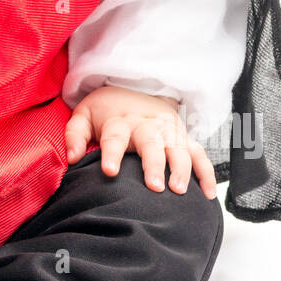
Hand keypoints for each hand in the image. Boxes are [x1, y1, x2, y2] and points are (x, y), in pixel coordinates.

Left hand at [64, 84, 216, 198]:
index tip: (109, 171)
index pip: (114, 138)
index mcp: (120, 121)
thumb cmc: (107, 110)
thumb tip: (72, 157)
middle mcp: (146, 125)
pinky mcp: (183, 137)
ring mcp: (168, 131)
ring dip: (181, 169)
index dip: (111, 154)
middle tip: (155, 187)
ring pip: (178, 149)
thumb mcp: (84, 115)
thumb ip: (75, 135)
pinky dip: (206, 173)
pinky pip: (199, 154)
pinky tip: (208, 195)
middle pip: (151, 144)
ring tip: (179, 190)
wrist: (136, 86)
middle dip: (154, 165)